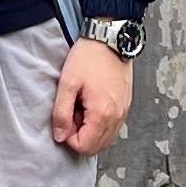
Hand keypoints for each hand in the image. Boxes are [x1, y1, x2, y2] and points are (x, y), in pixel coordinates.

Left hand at [52, 39, 134, 155]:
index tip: (65, 118)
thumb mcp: (67, 83)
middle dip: (80, 136)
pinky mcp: (125, 106)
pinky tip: (92, 104)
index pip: (84, 147)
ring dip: (90, 131)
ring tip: (82, 107)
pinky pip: (113, 127)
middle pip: (96, 147)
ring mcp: (123, 112)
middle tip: (72, 113)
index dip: (69, 137)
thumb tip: (60, 136)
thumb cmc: (89, 57)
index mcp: (102, 113)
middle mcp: (117, 117)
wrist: (110, 39)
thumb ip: (61, 113)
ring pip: (106, 139)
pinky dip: (100, 124)